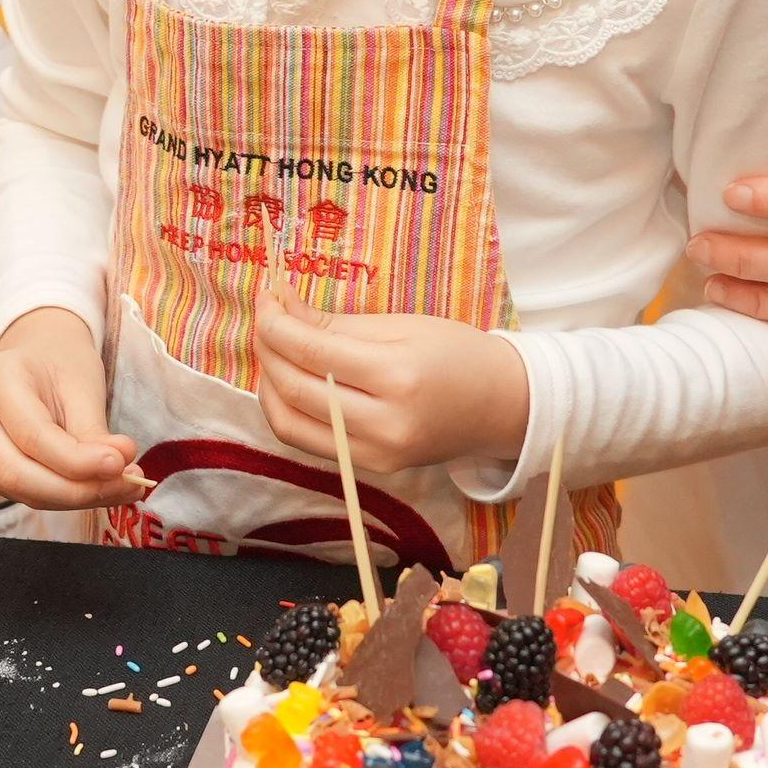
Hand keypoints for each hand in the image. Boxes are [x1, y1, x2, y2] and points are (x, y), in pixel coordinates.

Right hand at [0, 309, 141, 511]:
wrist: (38, 359)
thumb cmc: (59, 365)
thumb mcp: (81, 386)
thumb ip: (93, 432)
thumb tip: (118, 468)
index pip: (33, 436)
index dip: (77, 460)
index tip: (121, 465)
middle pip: (17, 474)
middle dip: (76, 490)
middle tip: (126, 484)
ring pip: (21, 492)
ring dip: (75, 498)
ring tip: (121, 486)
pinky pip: (24, 494)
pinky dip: (65, 497)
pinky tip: (97, 487)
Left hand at [250, 297, 529, 480]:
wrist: (501, 406)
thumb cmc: (456, 354)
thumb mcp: (401, 326)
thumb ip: (335, 324)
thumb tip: (279, 308)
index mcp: (397, 376)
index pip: (311, 351)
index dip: (275, 323)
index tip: (266, 297)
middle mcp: (384, 423)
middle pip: (294, 387)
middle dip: (268, 348)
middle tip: (266, 318)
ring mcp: (376, 454)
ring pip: (290, 424)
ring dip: (268, 384)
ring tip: (274, 352)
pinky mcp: (372, 470)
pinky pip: (310, 442)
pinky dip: (288, 412)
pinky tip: (291, 384)